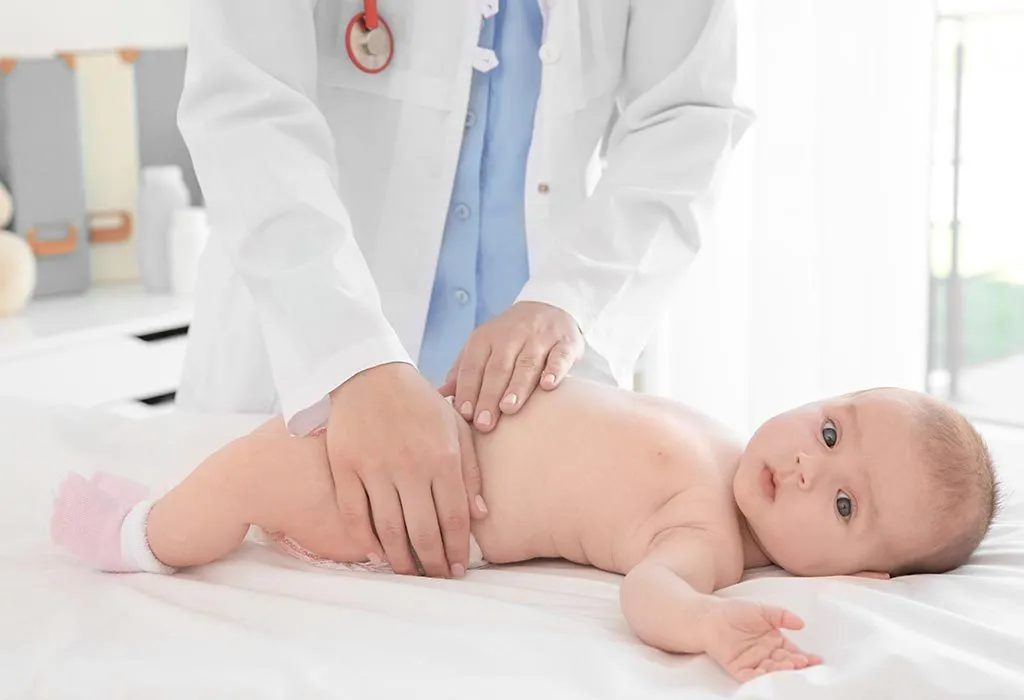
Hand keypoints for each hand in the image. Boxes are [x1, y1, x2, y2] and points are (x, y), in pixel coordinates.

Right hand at [325, 363, 485, 577]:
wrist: (369, 374)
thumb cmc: (419, 403)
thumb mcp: (455, 427)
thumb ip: (470, 470)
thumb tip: (480, 516)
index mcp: (442, 457)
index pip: (454, 517)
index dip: (457, 549)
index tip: (458, 570)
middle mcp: (410, 466)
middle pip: (423, 530)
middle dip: (433, 562)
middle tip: (437, 579)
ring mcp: (375, 468)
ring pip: (389, 528)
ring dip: (400, 559)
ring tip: (410, 575)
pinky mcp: (346, 467)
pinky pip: (355, 514)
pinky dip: (365, 540)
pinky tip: (377, 554)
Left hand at [438, 301, 583, 432]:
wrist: (549, 306)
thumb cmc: (509, 337)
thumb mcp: (482, 347)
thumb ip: (463, 371)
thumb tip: (440, 396)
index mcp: (486, 338)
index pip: (473, 365)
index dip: (469, 389)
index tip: (465, 414)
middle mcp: (511, 335)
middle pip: (498, 367)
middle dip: (490, 395)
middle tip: (485, 423)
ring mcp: (540, 337)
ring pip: (527, 363)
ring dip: (517, 386)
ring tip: (509, 408)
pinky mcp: (565, 342)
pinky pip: (559, 356)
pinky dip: (554, 370)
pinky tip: (548, 386)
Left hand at [702, 599, 821, 682]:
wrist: (709, 616)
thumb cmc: (736, 611)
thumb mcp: (763, 610)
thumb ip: (782, 616)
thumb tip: (801, 623)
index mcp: (775, 641)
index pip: (793, 651)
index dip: (804, 656)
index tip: (816, 659)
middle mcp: (766, 654)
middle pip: (784, 663)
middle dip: (794, 663)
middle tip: (802, 662)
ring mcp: (753, 662)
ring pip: (771, 671)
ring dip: (780, 670)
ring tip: (789, 665)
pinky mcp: (738, 668)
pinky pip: (751, 676)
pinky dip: (759, 677)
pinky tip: (767, 673)